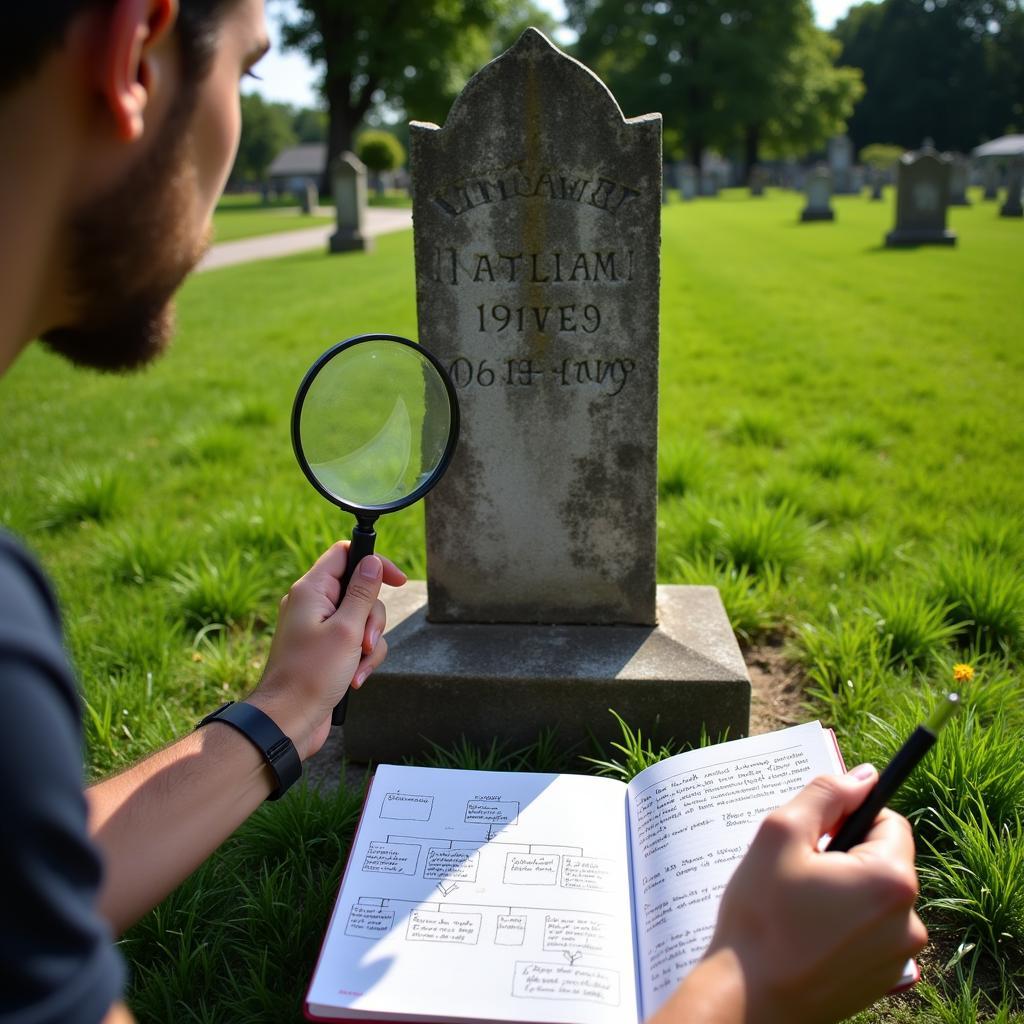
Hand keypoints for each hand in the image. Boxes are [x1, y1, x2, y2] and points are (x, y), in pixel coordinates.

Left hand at [247, 541, 406, 759]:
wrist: (288, 722)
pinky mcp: (326, 651)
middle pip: (360, 591)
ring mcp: (319, 629)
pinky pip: (356, 643)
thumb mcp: (347, 630)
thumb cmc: (310, 676)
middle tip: (365, 641)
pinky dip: (361, 660)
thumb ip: (363, 593)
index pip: (344, 554)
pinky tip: (354, 680)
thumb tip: (372, 561)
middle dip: (373, 619)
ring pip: (362, 621)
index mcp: (311, 590)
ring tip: (357, 668)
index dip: (373, 561)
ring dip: (369, 645)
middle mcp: (313, 605)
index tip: (396, 579)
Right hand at [654, 766, 927, 1023]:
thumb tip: (864, 775)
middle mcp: (909, 920)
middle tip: (796, 873)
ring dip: (842, 891)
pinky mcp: (883, 980)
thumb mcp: (781, 834)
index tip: (813, 836)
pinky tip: (805, 934)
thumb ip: (824, 795)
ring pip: (874, 896)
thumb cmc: (760, 916)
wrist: (748, 999)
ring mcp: (898, 956)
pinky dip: (843, 924)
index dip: (848, 818)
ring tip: (797, 907)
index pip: (889, 821)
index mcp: (890, 879)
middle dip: (843, 856)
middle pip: (883, 860)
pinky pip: (870, 931)